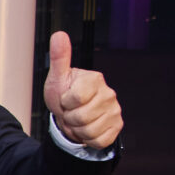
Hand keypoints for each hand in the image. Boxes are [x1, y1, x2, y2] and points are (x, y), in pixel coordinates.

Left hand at [44, 30, 121, 150]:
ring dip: (77, 130)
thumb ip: (59, 58)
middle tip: (70, 112)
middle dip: (69, 118)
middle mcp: (109, 94)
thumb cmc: (64, 94)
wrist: (71, 115)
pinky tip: (87, 129)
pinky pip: (99, 140)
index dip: (64, 102)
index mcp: (95, 79)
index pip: (75, 98)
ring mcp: (115, 111)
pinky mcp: (117, 127)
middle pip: (80, 117)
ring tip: (77, 120)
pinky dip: (88, 139)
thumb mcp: (57, 78)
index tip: (65, 98)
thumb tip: (58, 34)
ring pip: (88, 131)